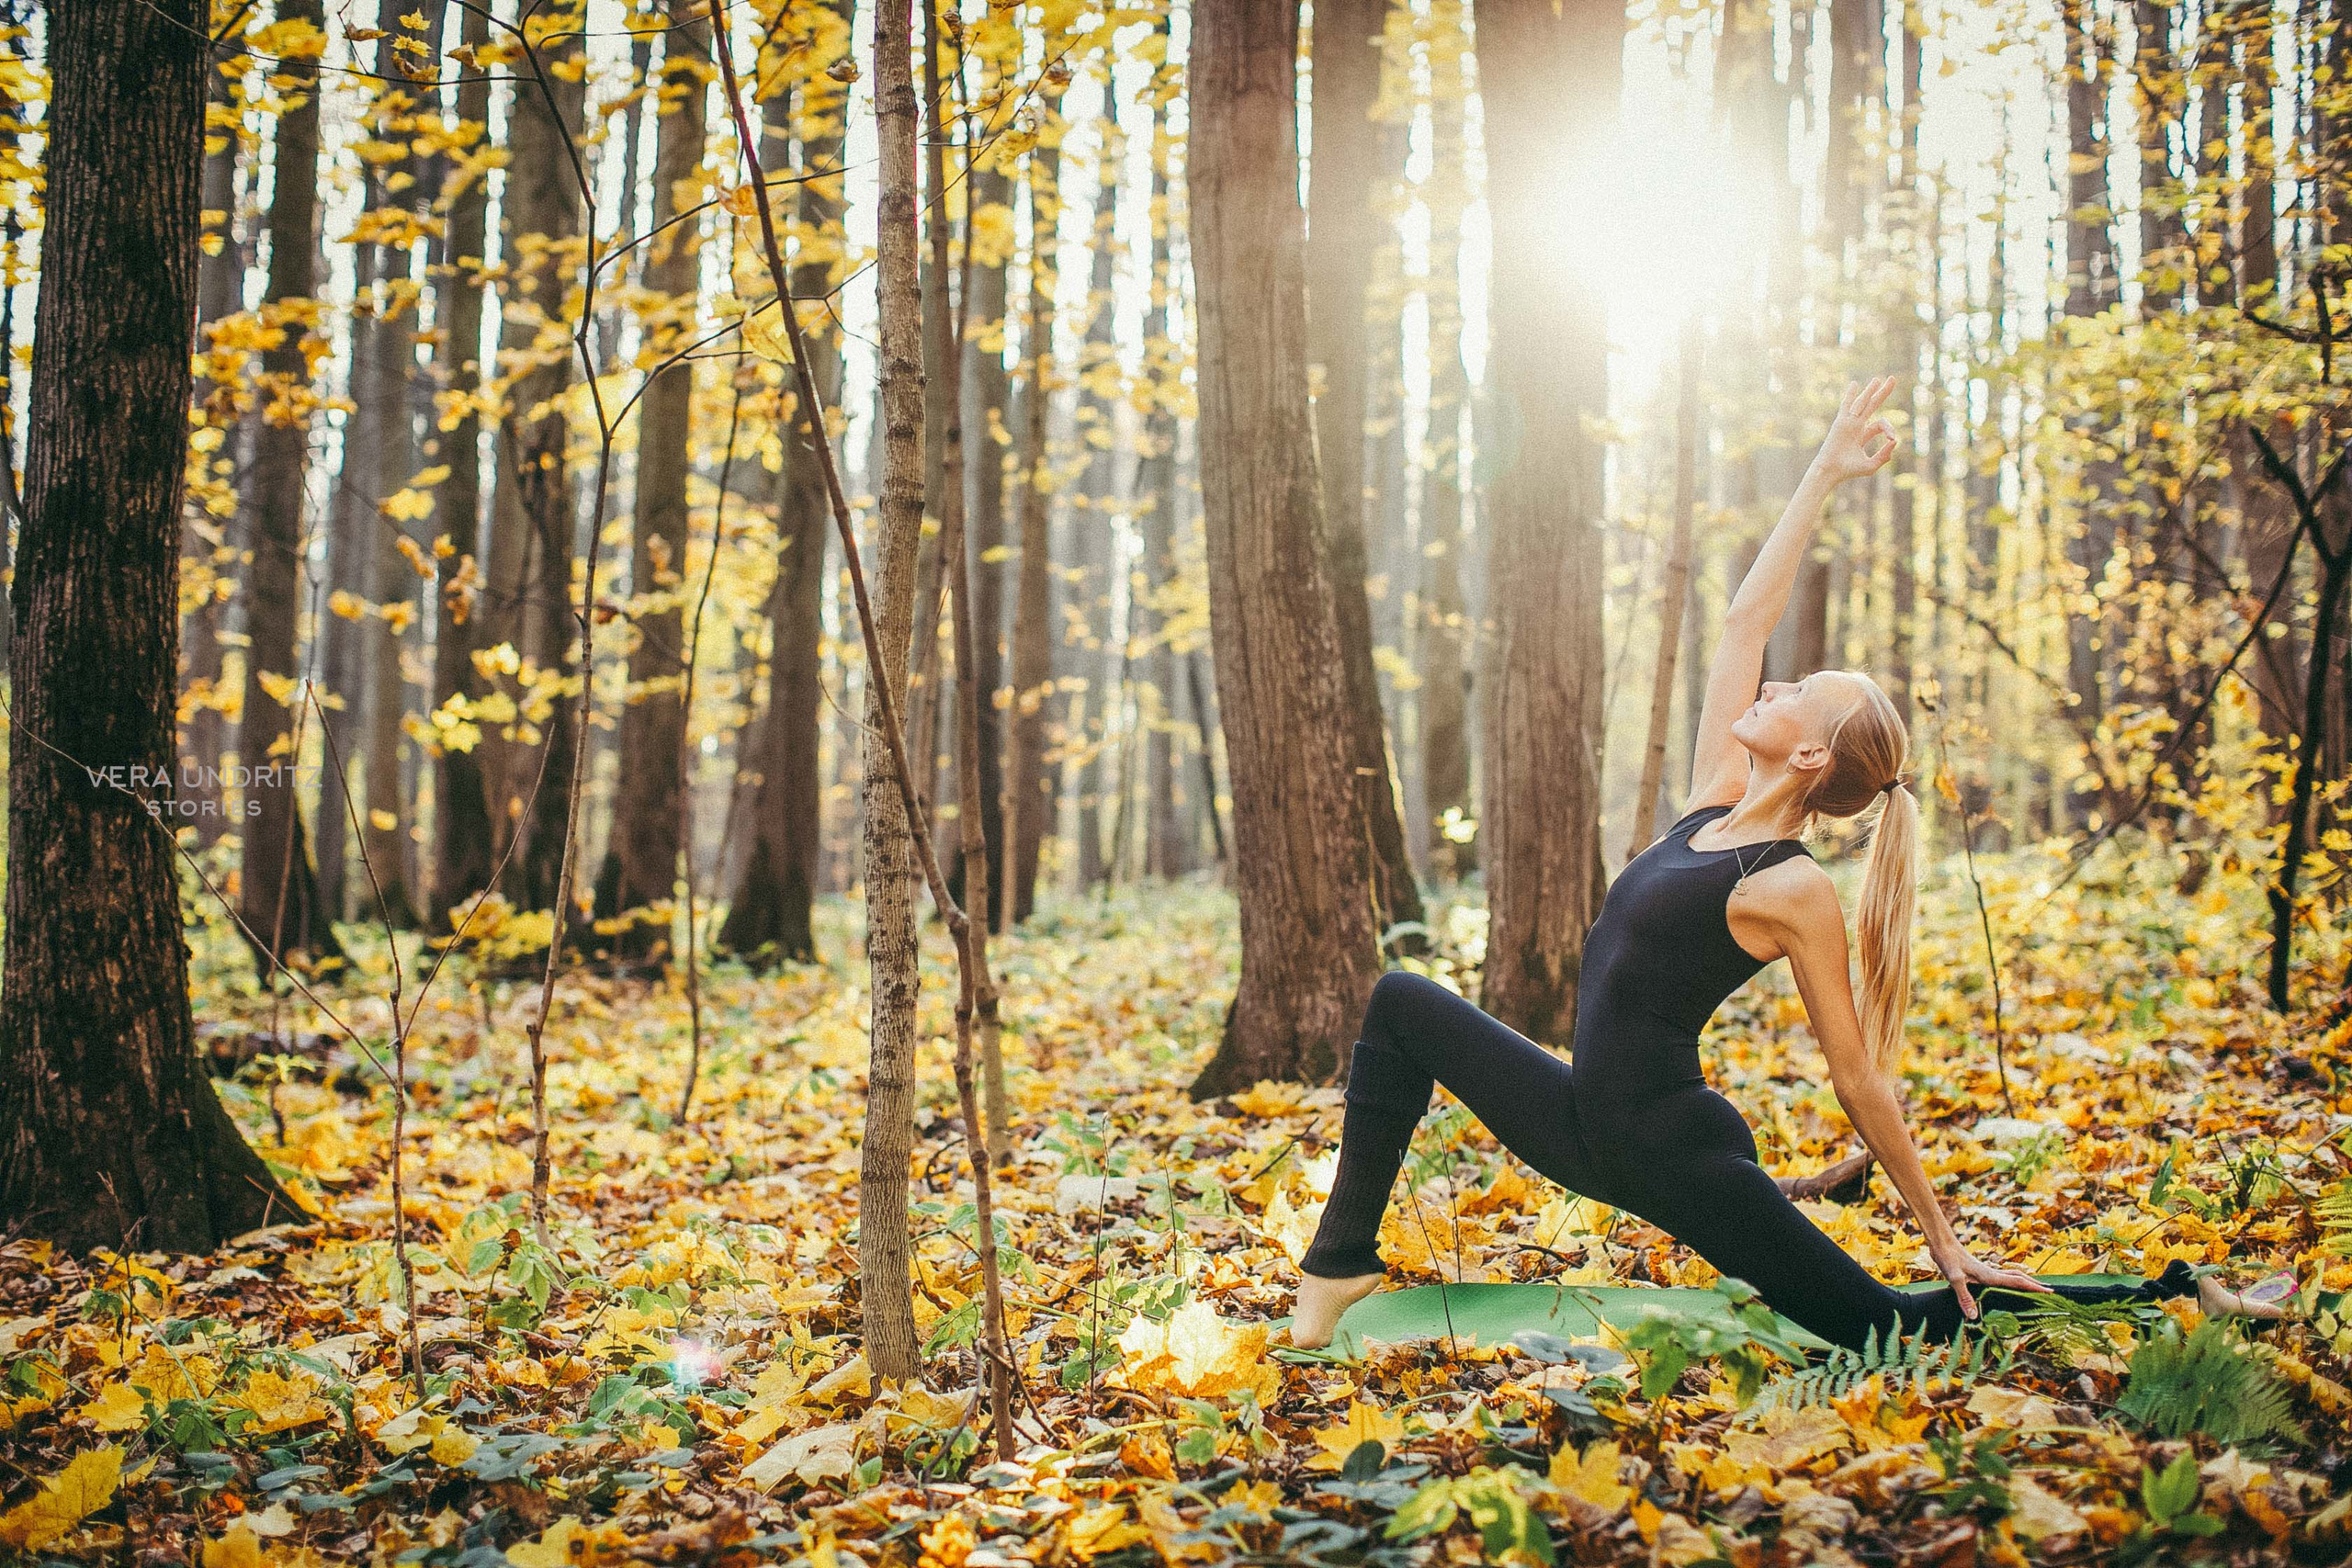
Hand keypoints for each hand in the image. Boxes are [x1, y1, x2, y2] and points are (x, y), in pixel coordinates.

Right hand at [1812, 375, 1899, 485]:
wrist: (1832, 471)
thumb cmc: (1848, 471)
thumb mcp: (1871, 465)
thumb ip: (1884, 455)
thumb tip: (1895, 440)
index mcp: (1862, 435)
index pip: (1881, 424)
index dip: (1889, 429)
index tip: (1892, 438)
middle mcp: (1856, 426)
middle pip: (1872, 405)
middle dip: (1882, 393)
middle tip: (1892, 379)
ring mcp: (1849, 423)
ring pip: (1861, 403)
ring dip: (1870, 390)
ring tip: (1878, 379)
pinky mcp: (1841, 423)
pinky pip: (1846, 406)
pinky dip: (1850, 395)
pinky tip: (1854, 384)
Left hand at [1929, 1236, 2053, 1321]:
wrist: (1941, 1242)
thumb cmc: (1948, 1258)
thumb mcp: (1955, 1279)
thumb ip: (1965, 1297)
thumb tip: (1974, 1317)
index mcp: (1990, 1276)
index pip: (2017, 1283)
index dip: (2034, 1288)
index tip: (2050, 1292)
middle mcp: (1991, 1272)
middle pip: (2018, 1278)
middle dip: (2034, 1284)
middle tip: (2050, 1291)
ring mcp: (1986, 1270)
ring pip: (2011, 1276)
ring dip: (2024, 1281)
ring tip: (2034, 1287)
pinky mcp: (1979, 1270)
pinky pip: (2001, 1276)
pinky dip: (2011, 1280)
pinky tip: (2006, 1285)